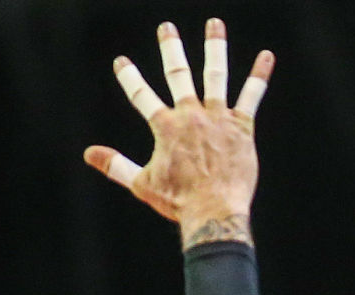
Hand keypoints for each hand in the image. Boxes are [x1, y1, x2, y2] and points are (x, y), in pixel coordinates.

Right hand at [84, 18, 273, 248]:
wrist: (214, 212)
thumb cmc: (178, 202)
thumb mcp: (142, 183)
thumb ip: (116, 165)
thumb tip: (88, 153)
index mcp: (165, 127)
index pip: (142, 95)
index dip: (130, 77)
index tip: (122, 61)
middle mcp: (190, 116)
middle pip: (178, 74)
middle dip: (171, 48)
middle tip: (167, 27)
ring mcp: (217, 118)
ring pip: (215, 75)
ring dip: (214, 47)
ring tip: (214, 23)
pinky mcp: (241, 127)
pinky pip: (251, 96)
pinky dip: (258, 76)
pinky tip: (266, 56)